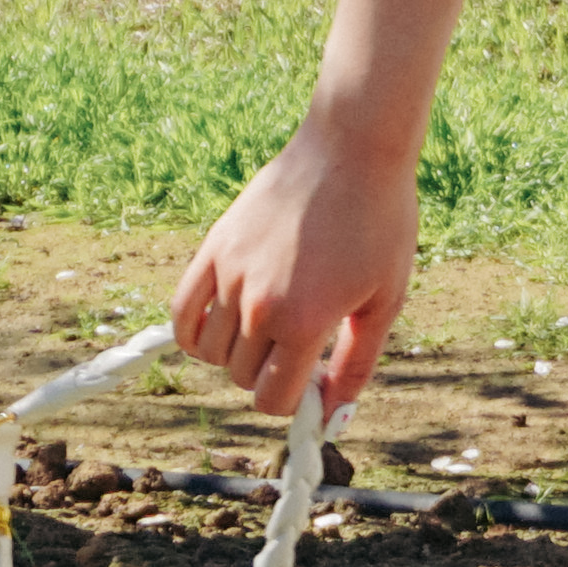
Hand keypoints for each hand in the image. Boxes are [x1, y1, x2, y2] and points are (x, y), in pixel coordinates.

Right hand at [167, 119, 417, 424]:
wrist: (352, 149)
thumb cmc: (380, 223)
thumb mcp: (385, 299)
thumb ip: (357, 364)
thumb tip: (333, 417)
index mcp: (303, 322)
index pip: (272, 400)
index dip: (294, 401)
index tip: (313, 380)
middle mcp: (258, 304)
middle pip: (242, 377)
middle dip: (270, 373)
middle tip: (299, 344)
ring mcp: (230, 275)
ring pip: (211, 352)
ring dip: (237, 353)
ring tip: (271, 325)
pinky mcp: (214, 248)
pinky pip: (182, 314)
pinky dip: (194, 334)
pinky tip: (223, 327)